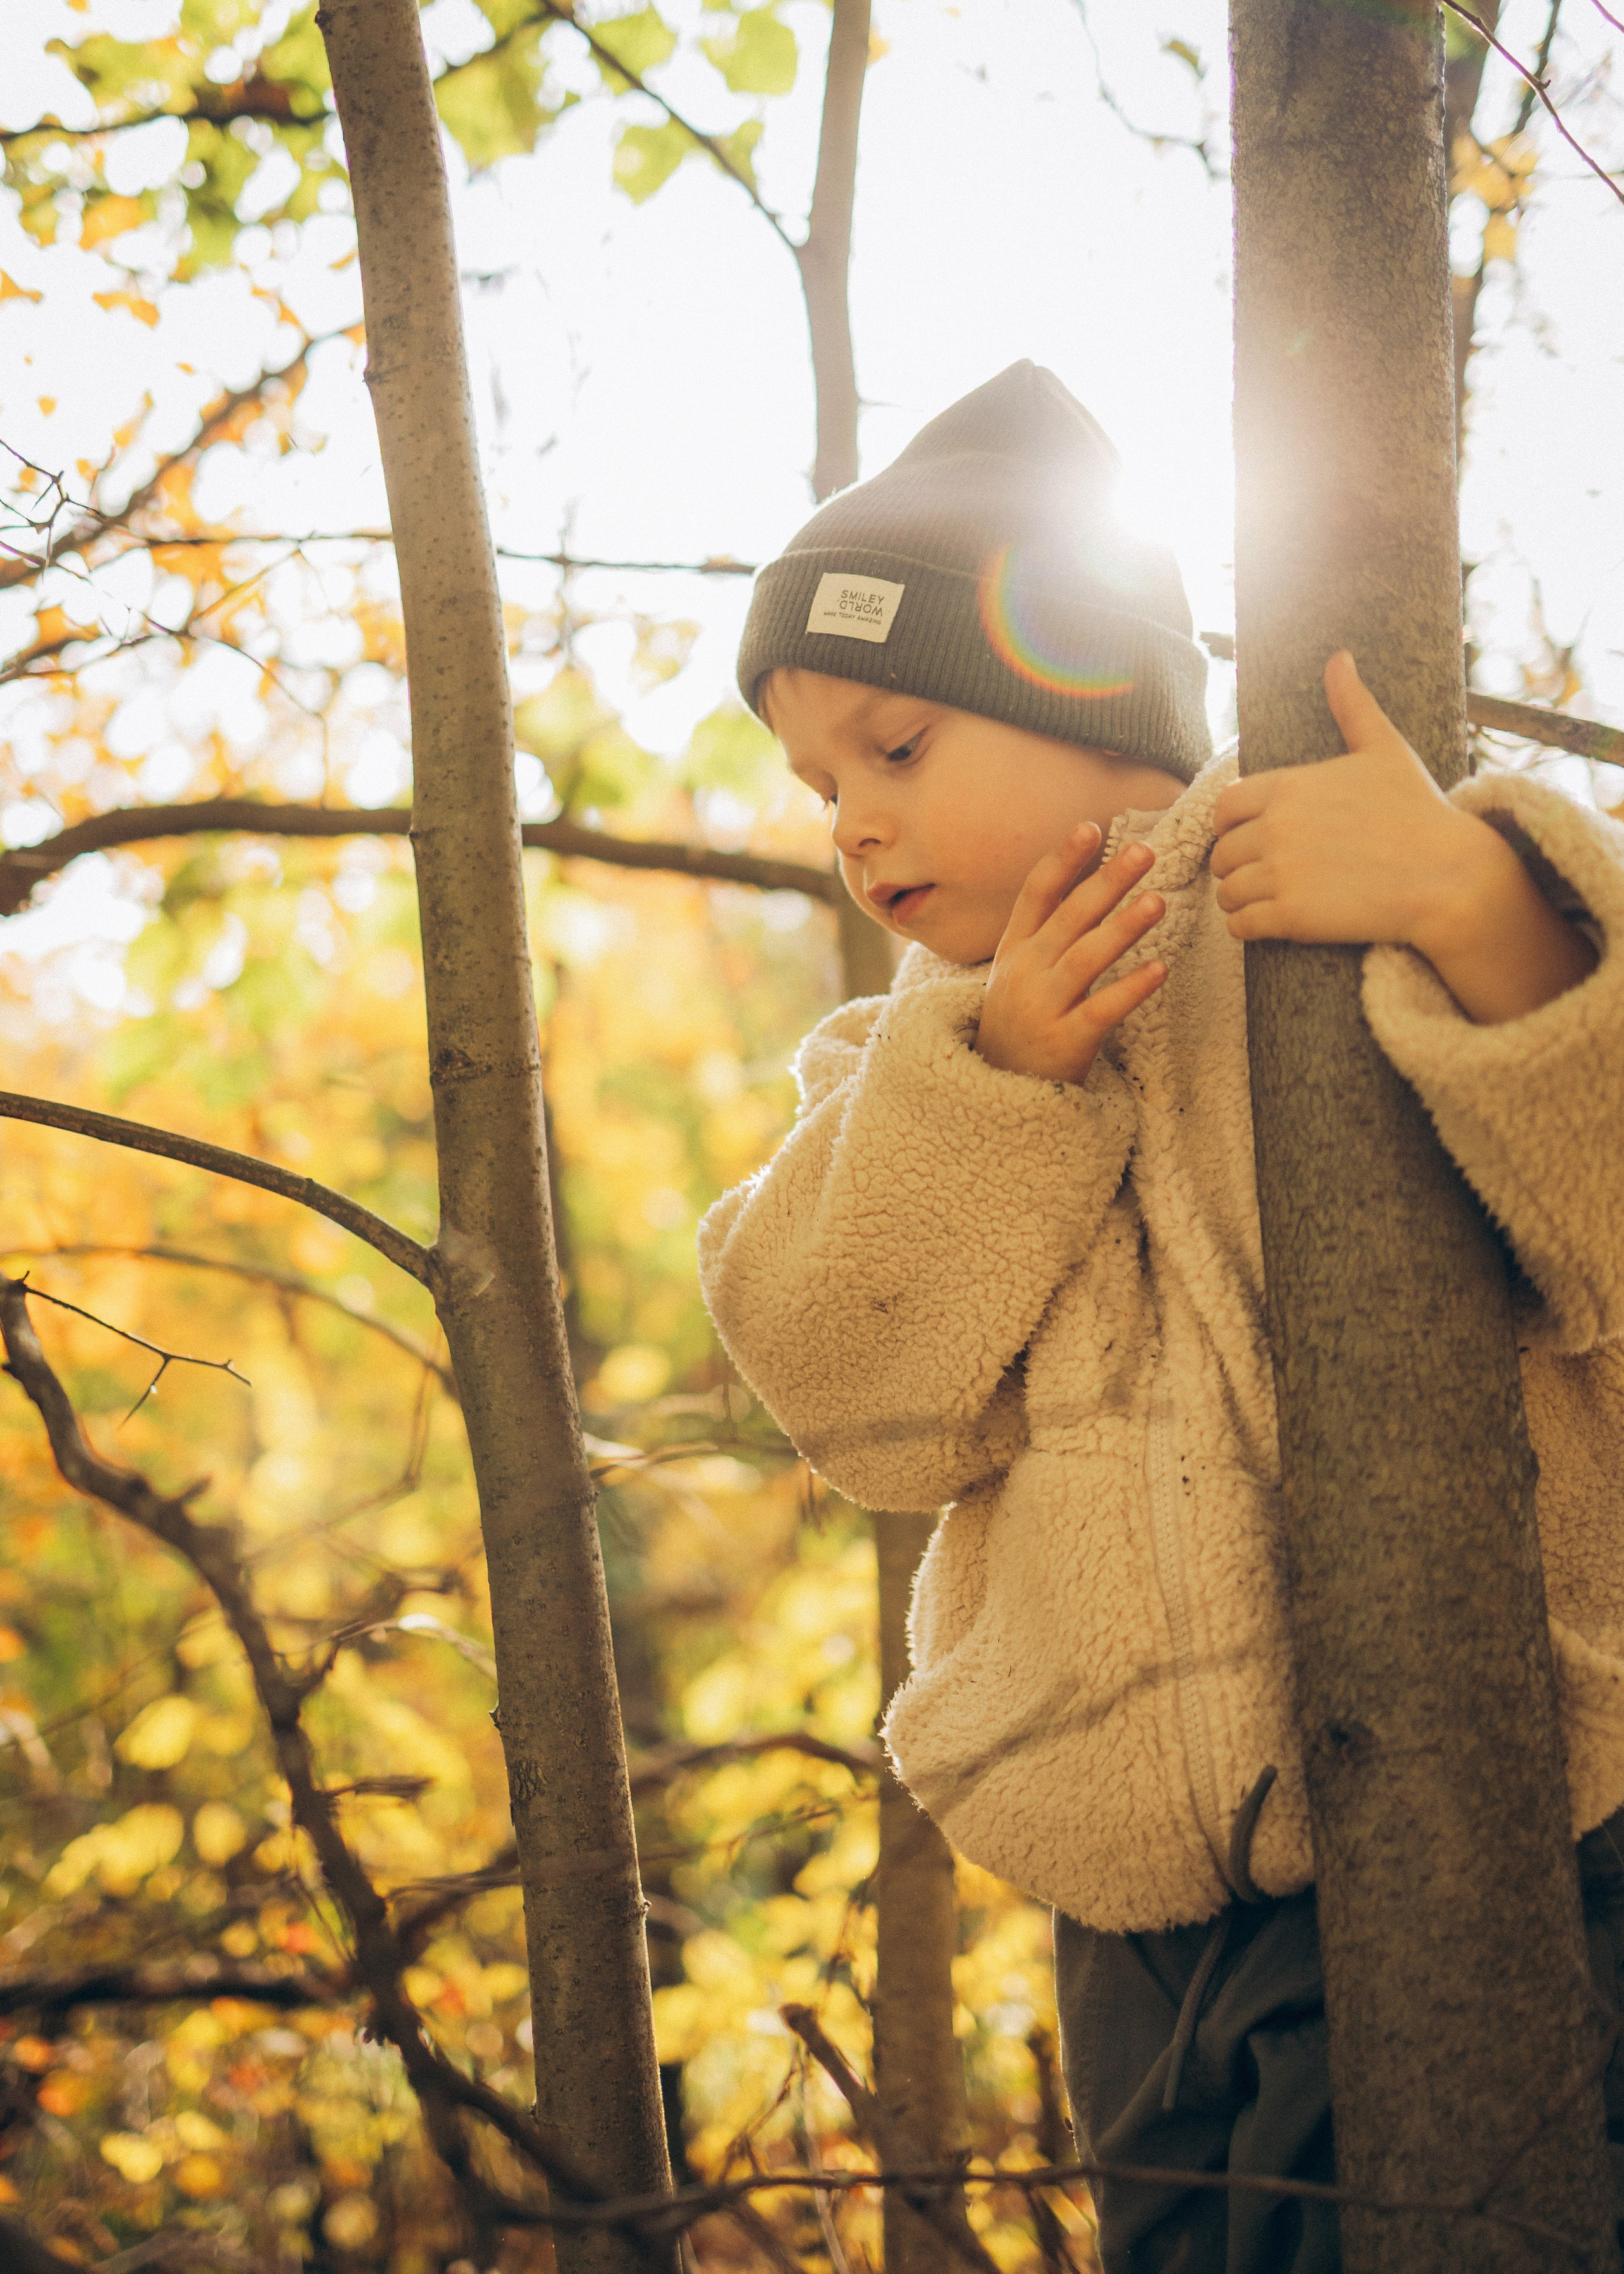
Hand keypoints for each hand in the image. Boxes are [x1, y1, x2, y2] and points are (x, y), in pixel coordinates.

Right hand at [975, 827, 1166, 1084]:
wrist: (997, 1088)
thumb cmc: (1020, 1020)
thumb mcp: (1018, 970)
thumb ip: (1048, 931)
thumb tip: (1091, 883)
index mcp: (1014, 949)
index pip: (1036, 894)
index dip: (1063, 860)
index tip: (1091, 828)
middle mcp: (1026, 972)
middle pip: (1068, 918)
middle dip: (1106, 882)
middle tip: (1144, 852)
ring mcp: (1044, 1007)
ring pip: (1085, 959)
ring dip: (1122, 928)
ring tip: (1157, 902)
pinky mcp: (1067, 1042)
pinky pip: (1103, 1011)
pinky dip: (1131, 989)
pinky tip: (1160, 968)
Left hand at [1209, 650, 1595, 1021]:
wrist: (1448, 876)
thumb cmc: (1418, 811)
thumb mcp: (1384, 749)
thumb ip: (1352, 706)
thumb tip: (1340, 658)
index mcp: (1288, 786)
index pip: (1225, 807)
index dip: (1233, 825)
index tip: (1253, 836)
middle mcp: (1276, 827)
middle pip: (1222, 851)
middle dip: (1237, 863)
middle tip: (1264, 872)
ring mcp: (1280, 872)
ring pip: (1226, 890)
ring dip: (1239, 896)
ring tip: (1265, 898)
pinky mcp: (1290, 916)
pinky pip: (1239, 924)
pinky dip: (1246, 926)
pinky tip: (1269, 922)